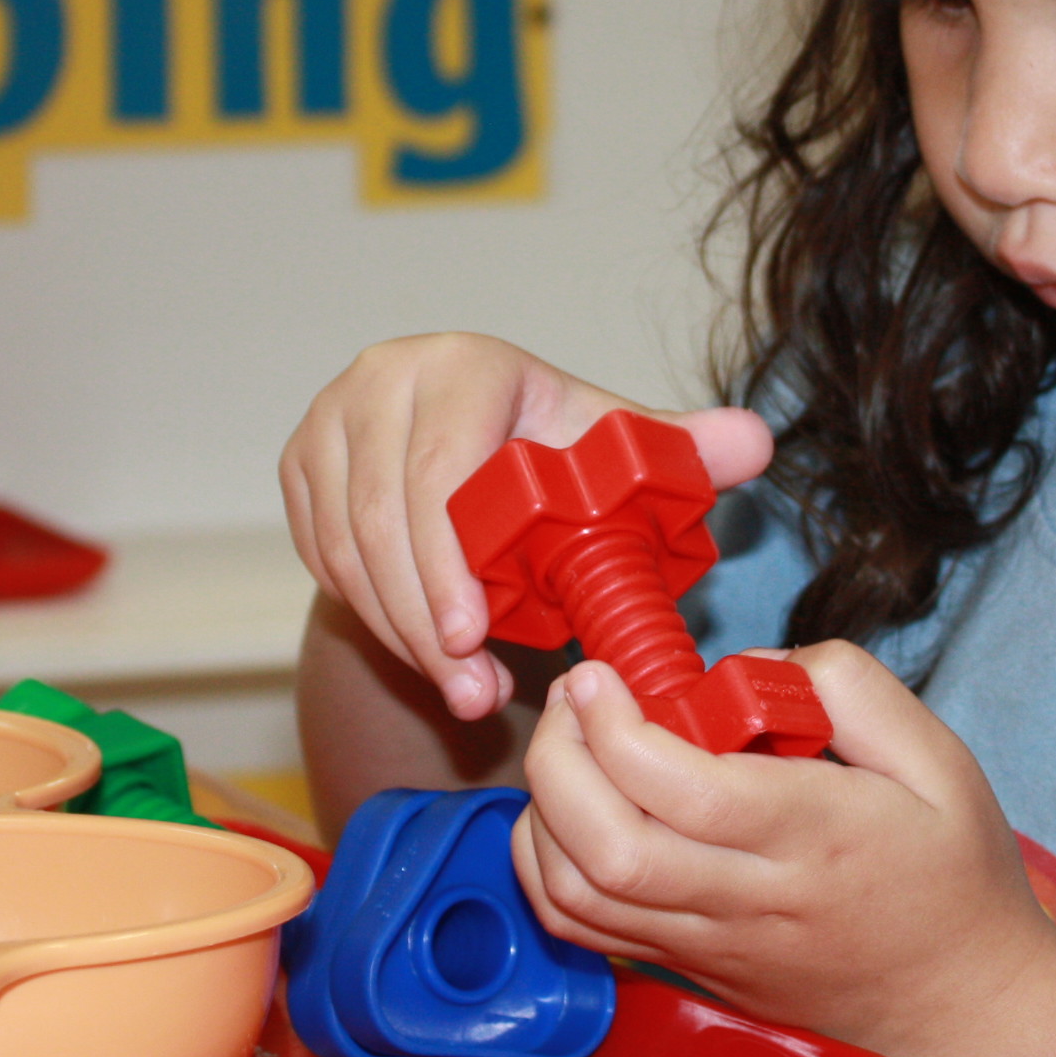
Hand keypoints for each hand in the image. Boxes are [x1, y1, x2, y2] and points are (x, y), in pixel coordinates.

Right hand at [278, 334, 771, 721]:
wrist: (473, 456)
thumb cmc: (552, 450)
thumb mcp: (617, 447)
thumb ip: (686, 448)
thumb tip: (755, 440)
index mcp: (461, 364)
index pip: (439, 466)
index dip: (449, 559)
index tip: (476, 636)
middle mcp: (380, 380)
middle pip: (384, 520)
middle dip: (427, 624)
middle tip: (473, 692)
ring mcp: (328, 424)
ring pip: (346, 552)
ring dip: (400, 636)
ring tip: (463, 691)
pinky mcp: (299, 471)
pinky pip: (323, 562)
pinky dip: (371, 620)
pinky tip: (427, 658)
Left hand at [510, 640, 1055, 1056]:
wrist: (965, 1010)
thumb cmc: (955, 877)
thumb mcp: (940, 759)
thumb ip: (850, 690)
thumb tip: (746, 668)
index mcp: (817, 837)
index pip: (685, 792)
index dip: (617, 728)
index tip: (602, 676)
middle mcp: (752, 900)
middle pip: (610, 847)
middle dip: (559, 759)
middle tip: (573, 699)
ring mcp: (710, 945)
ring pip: (580, 894)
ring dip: (543, 811)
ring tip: (569, 746)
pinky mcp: (686, 969)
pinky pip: (583, 931)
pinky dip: (546, 868)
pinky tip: (567, 813)